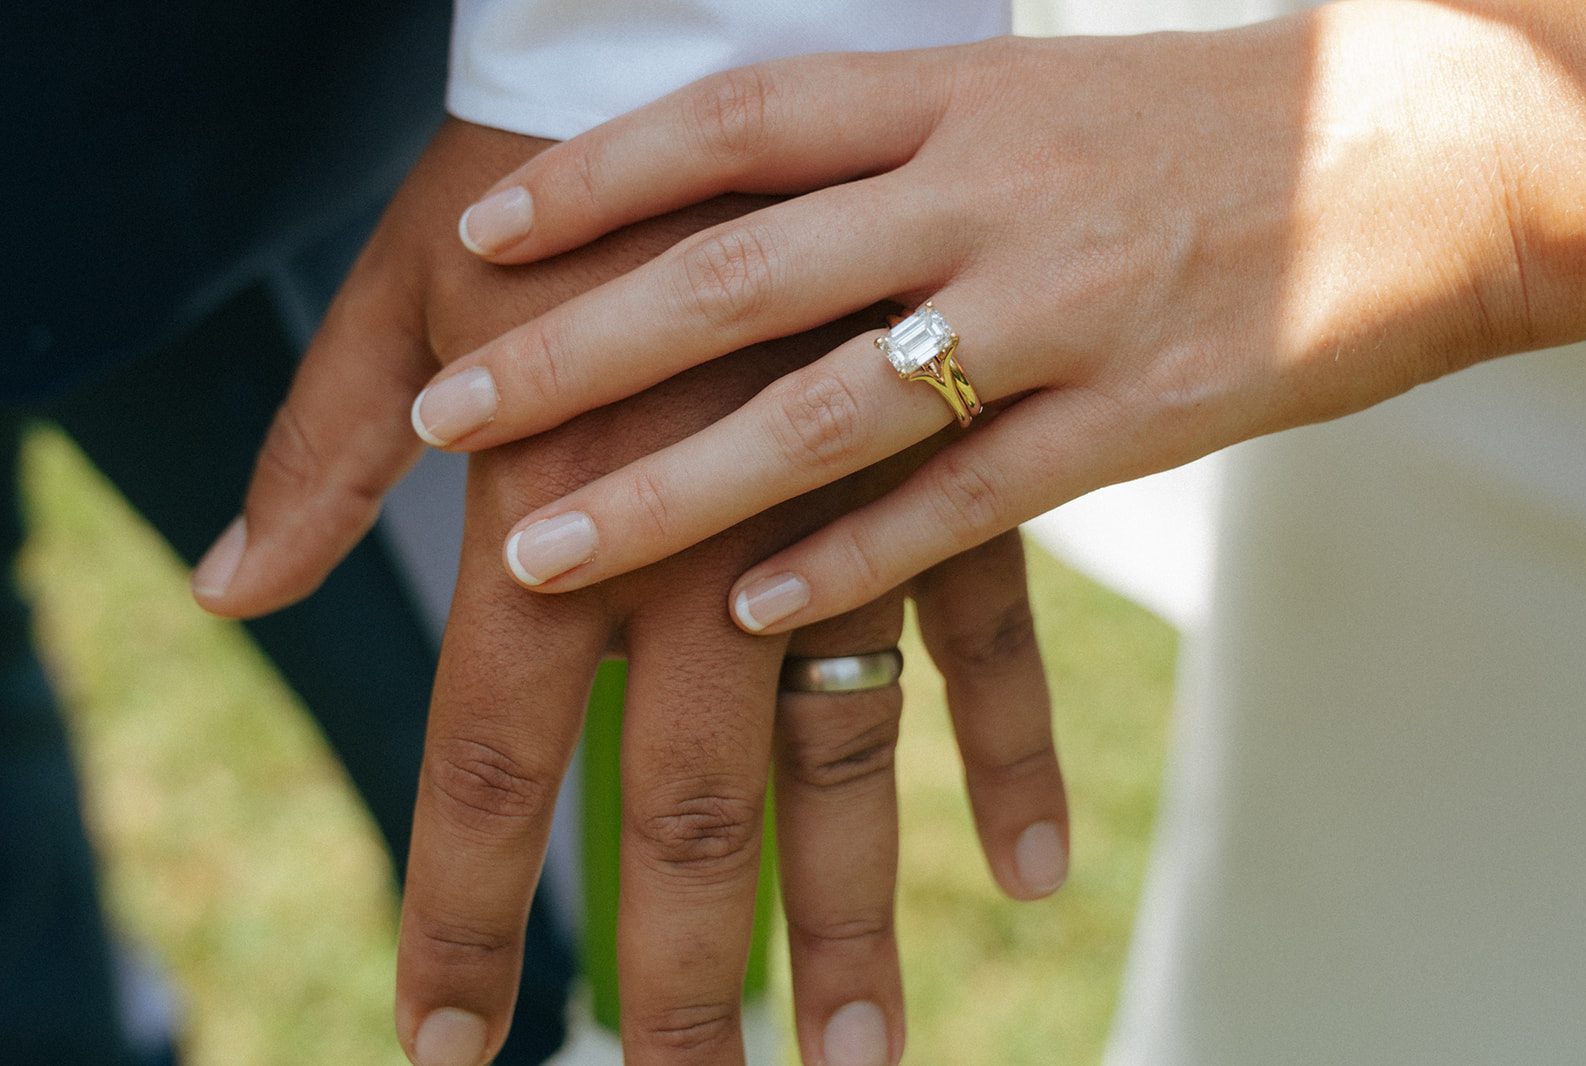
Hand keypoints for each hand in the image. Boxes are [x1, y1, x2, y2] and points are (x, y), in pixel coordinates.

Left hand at [193, 119, 1066, 1065]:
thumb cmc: (536, 119)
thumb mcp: (402, 268)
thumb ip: (323, 436)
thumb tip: (230, 586)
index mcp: (554, 481)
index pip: (489, 751)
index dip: (463, 910)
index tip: (453, 1046)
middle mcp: (706, 513)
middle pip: (686, 802)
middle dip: (671, 969)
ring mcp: (852, 484)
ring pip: (849, 746)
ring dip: (853, 915)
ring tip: (856, 1057)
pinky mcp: (982, 432)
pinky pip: (990, 626)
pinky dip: (1010, 752)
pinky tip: (1025, 875)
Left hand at [410, 0, 1585, 634]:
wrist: (1409, 152)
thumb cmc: (1186, 132)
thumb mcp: (1028, 99)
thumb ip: (890, 156)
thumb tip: (744, 204)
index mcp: (952, 93)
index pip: (737, 120)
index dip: (599, 173)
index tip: (483, 234)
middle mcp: (984, 192)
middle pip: (740, 274)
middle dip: (578, 349)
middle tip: (451, 415)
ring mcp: (1055, 309)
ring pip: (826, 411)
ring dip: (670, 491)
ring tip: (543, 554)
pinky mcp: (1131, 419)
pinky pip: (961, 506)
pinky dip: (849, 560)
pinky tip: (752, 614)